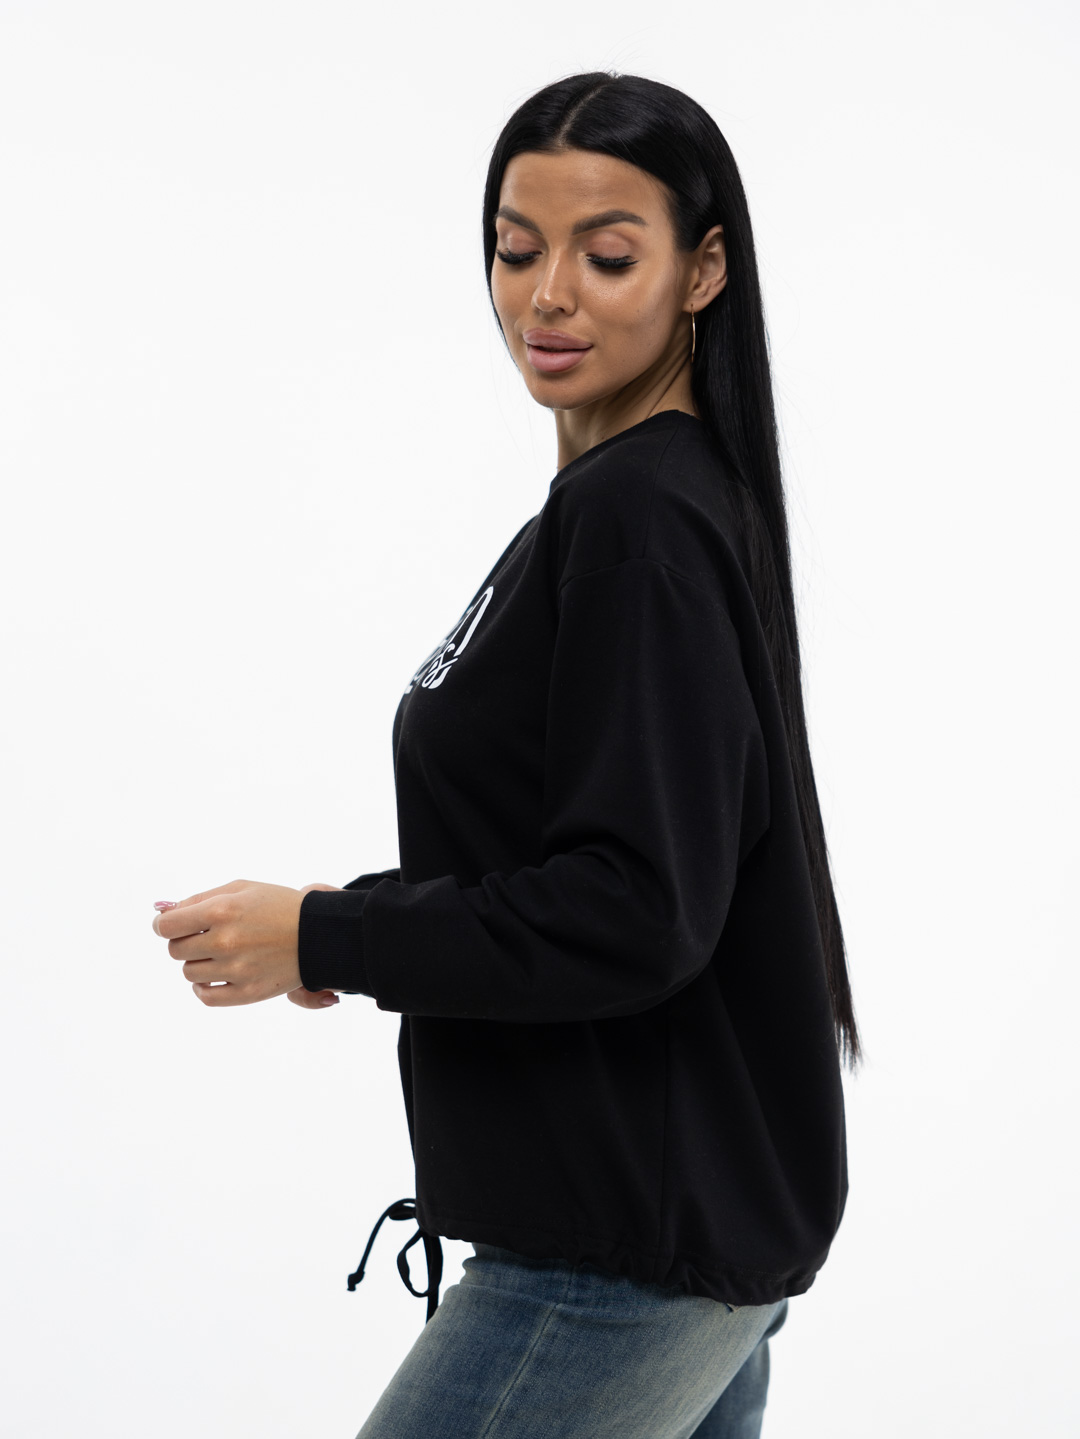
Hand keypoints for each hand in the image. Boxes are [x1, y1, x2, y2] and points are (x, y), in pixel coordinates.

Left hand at [152, 879, 340, 1007]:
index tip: (170, 925)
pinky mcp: (247, 992)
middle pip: (176, 950)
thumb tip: (163, 913)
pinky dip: (203, 987)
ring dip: (198, 962)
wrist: (319, 934)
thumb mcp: (241, 889)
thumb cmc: (278, 906)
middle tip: (205, 935)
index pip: (167, 925)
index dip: (163, 925)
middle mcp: (226, 941)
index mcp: (222, 910)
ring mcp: (236, 970)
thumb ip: (199, 899)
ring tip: (220, 953)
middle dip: (185, 941)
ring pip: (189, 973)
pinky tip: (215, 975)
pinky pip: (206, 997)